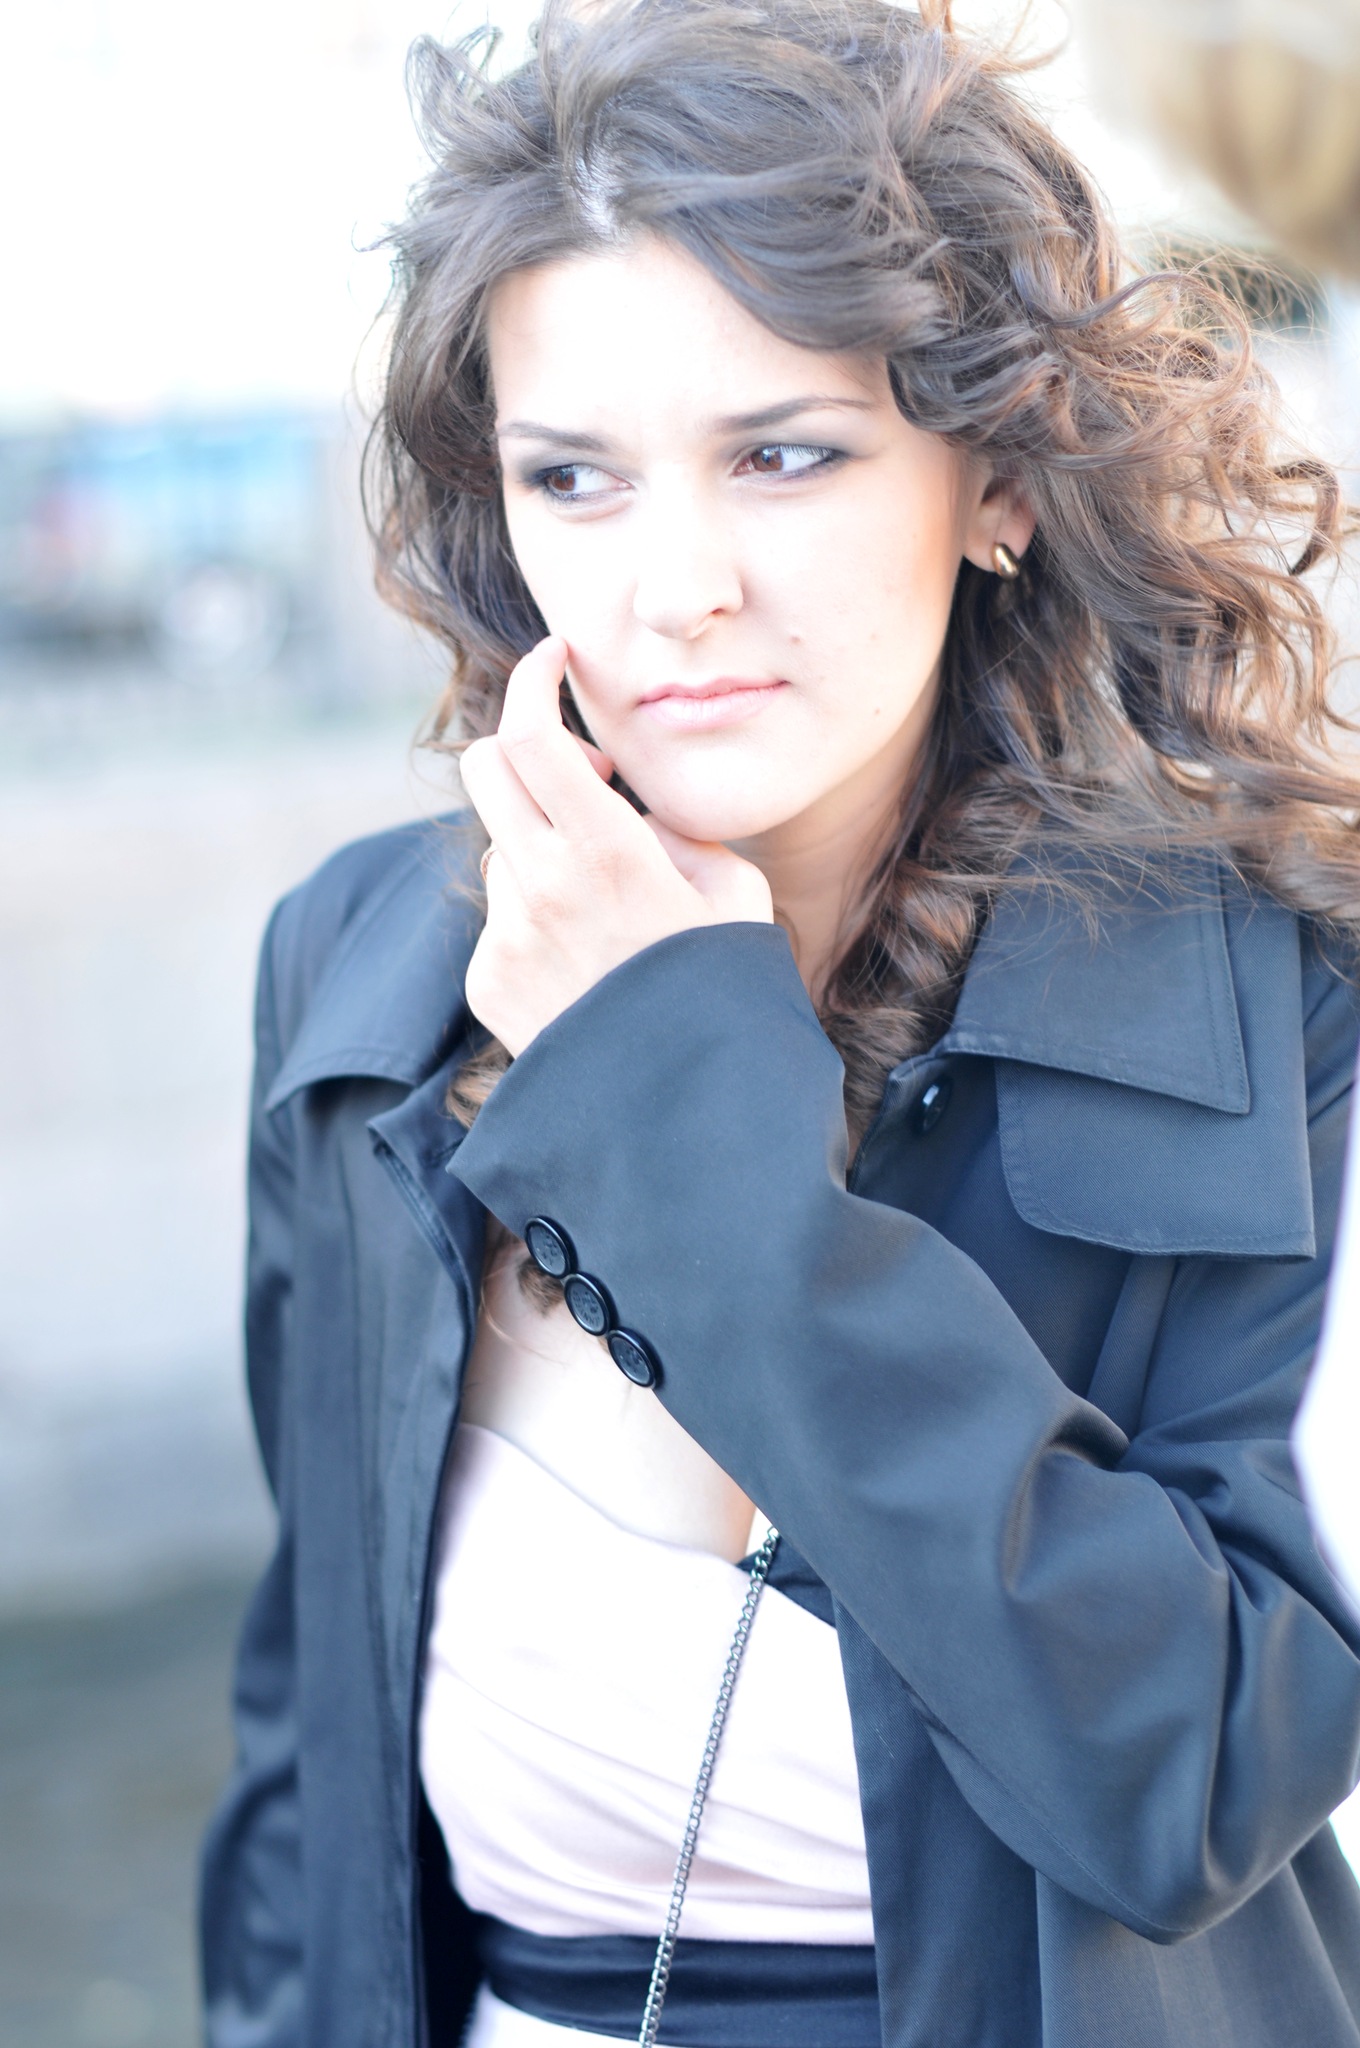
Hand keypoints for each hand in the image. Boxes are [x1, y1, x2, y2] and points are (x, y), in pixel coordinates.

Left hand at [459, 635, 772, 1055]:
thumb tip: (630, 813)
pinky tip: (586, 965)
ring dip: (543, 849)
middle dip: (528, 748)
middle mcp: (539, 888)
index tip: (552, 658)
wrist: (681, 1114)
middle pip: (486, 767)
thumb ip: (674, 832)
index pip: (533, 735)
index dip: (533, 680)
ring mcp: (504, 936)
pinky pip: (501, 915)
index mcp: (606, 855)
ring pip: (501, 846)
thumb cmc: (724, 995)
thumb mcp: (733, 894)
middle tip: (588, 780)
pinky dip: (537, 915)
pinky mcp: (486, 979)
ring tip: (608, 909)